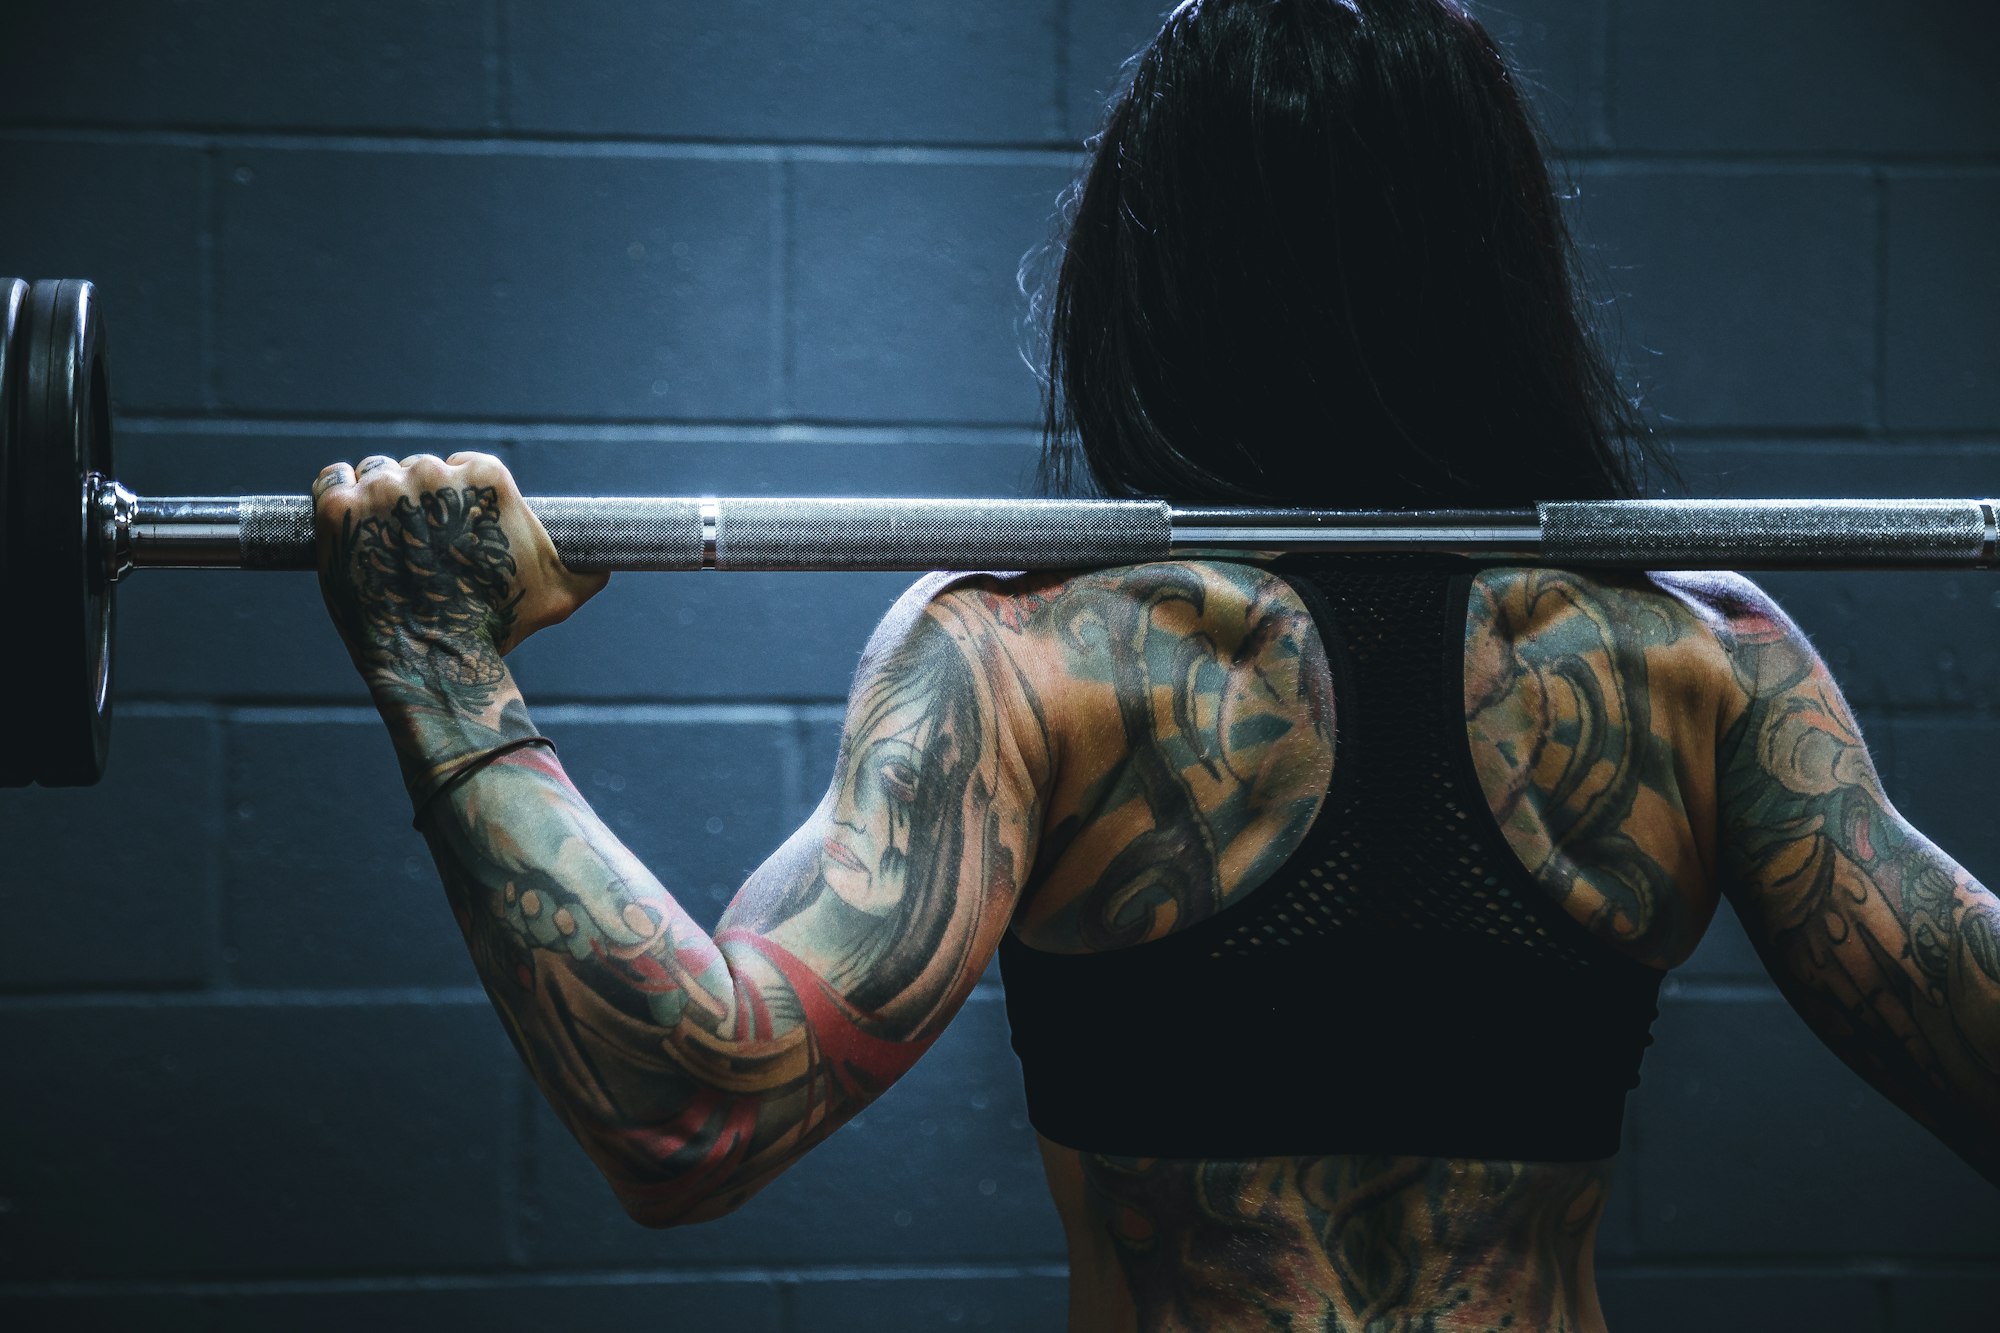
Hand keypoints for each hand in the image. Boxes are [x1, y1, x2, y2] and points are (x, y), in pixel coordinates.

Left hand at [311, 452, 607, 697]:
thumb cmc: (497, 625)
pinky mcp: (338, 509)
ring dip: (375, 499)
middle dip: (415, 499)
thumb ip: (588, 568)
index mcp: (487, 477)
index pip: (462, 464)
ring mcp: (382, 488)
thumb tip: (607, 564)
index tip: (449, 525)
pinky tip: (348, 522)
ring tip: (381, 540)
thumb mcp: (559, 593)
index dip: (455, 495)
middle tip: (416, 544)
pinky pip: (331, 480)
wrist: (434, 659)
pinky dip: (336, 494)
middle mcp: (433, 472)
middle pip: (416, 468)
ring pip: (374, 472)